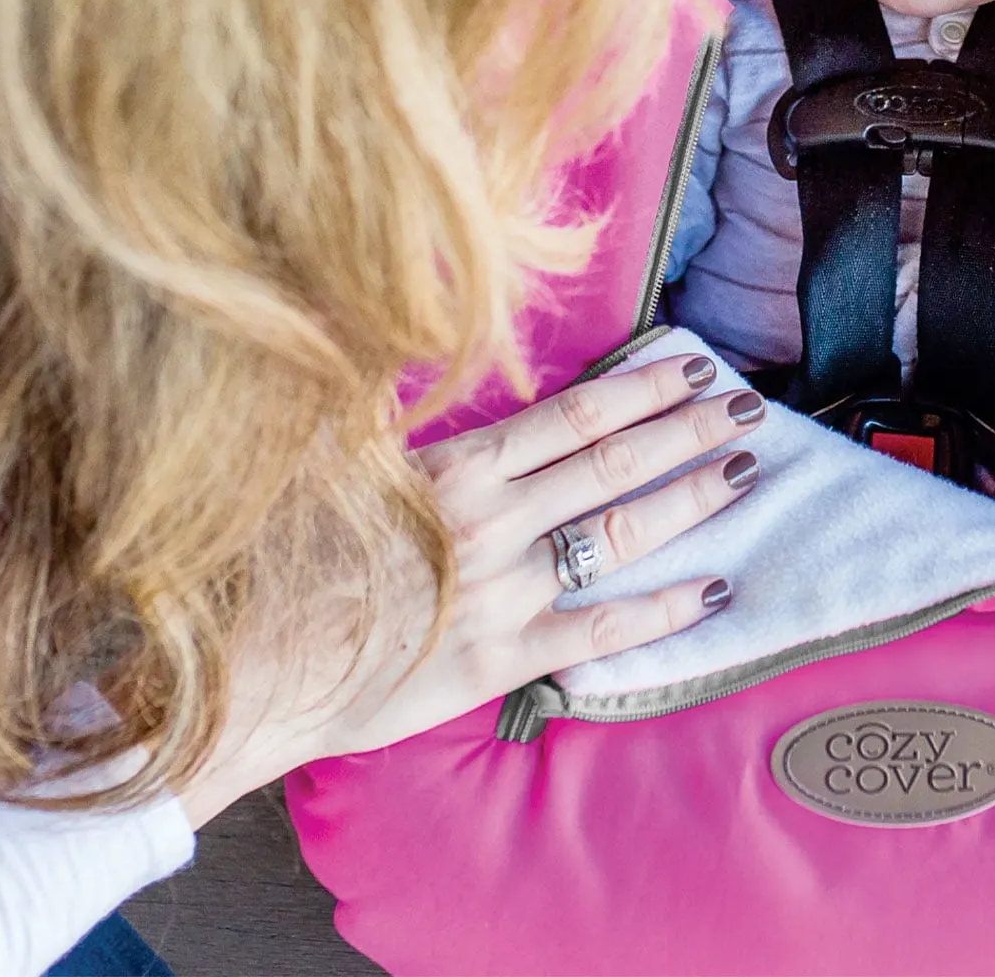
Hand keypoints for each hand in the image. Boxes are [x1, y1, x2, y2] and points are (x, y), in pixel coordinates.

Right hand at [180, 351, 762, 824]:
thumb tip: (393, 325)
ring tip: (744, 471)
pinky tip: (713, 589)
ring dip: (689, 500)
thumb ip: (384, 400)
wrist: (246, 669)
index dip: (644, 388)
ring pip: (619, 535)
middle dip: (688, 430)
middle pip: (614, 465)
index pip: (575, 416)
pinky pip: (599, 632)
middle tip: (748, 407)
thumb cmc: (282, 556)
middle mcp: (493, 523)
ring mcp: (503, 593)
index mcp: (458, 467)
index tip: (695, 365)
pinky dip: (661, 611)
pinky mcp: (500, 661)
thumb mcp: (330, 456)